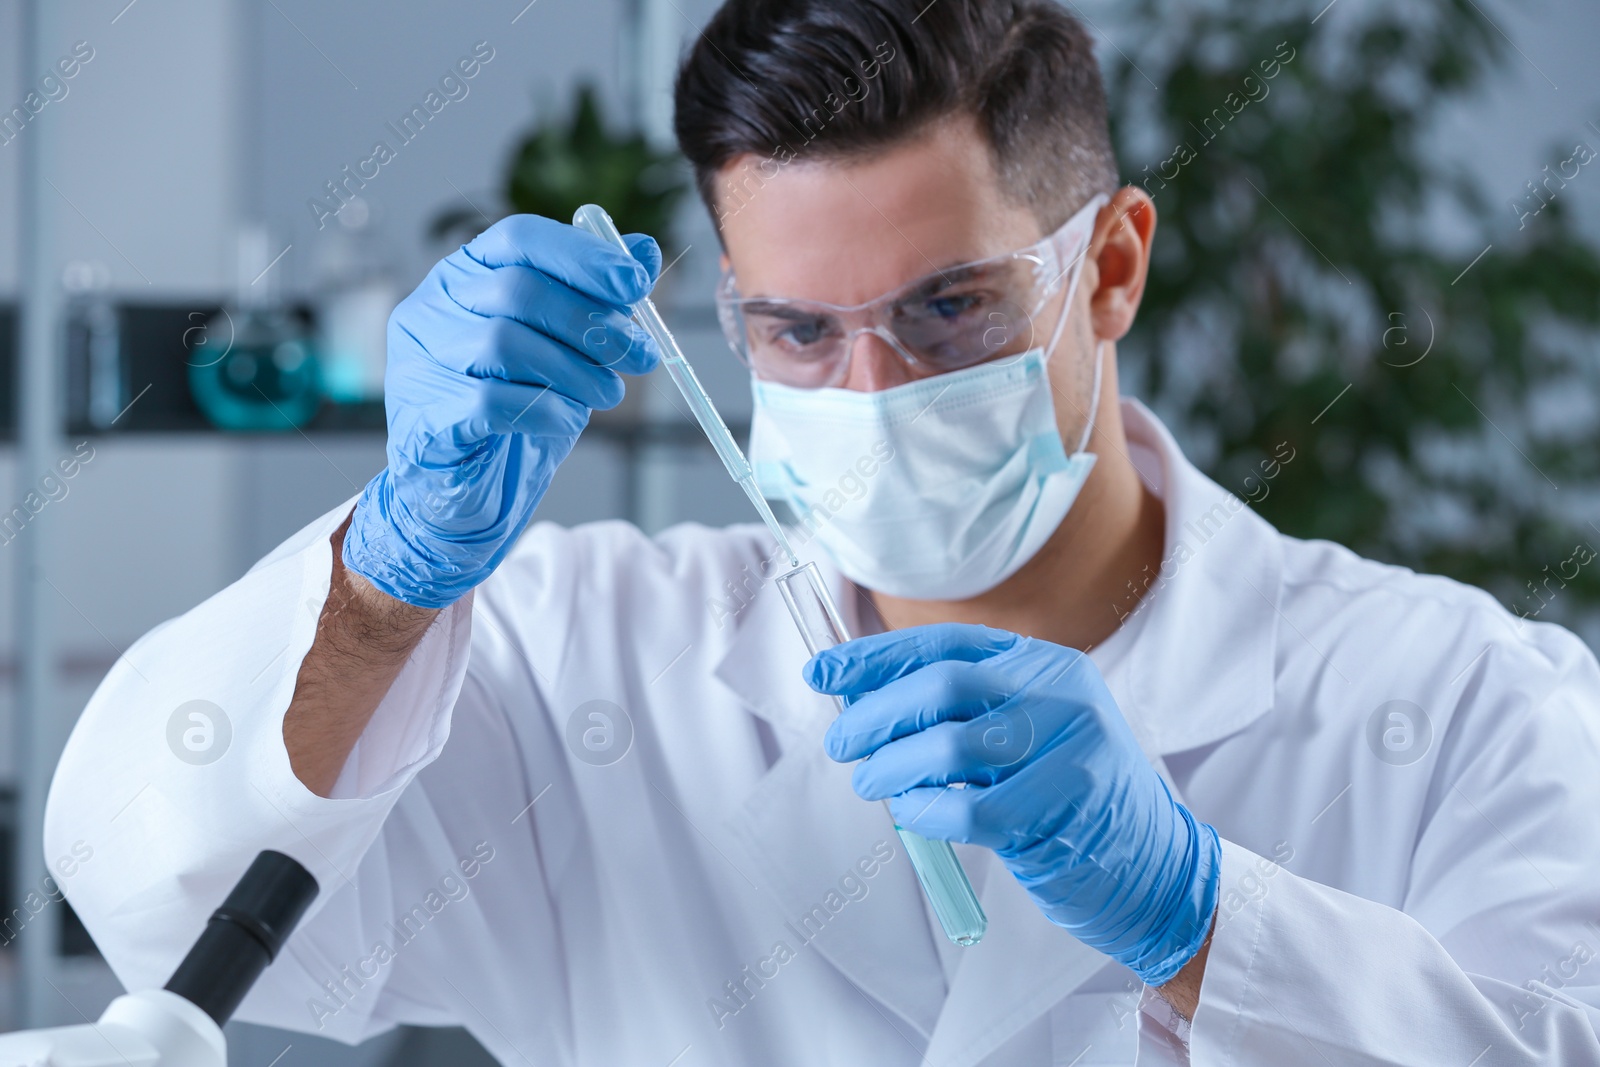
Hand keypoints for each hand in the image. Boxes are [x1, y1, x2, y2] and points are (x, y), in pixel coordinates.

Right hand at [343, 215, 660, 607]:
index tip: (635, 285)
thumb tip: (643, 252)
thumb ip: (597, 298)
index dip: (583, 256)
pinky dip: (544, 409)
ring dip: (576, 370)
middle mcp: (432, 308)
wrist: (462, 488)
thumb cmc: (513, 407)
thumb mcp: (564, 348)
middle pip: (518, 290)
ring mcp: (420, 362)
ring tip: (607, 392)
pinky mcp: (425, 417)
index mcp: (464, 276)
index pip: (519, 238)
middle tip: (640, 355)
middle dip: (593, 323)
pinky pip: (492, 403)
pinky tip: (564, 419)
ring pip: (505, 343)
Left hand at [806, 622, 1219, 985]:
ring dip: (890, 766)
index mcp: (1048, 666)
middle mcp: (1063, 696)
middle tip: (841, 742)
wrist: (1154, 869)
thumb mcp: (1027, 733)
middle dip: (874, 713)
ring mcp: (1068, 751)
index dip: (877, 656)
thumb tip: (861, 697)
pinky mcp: (1061, 811)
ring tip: (870, 782)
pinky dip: (923, 812)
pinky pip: (965, 810)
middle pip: (942, 685)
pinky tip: (913, 814)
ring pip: (947, 746)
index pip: (948, 643)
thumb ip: (961, 709)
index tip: (823, 671)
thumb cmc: (1069, 800)